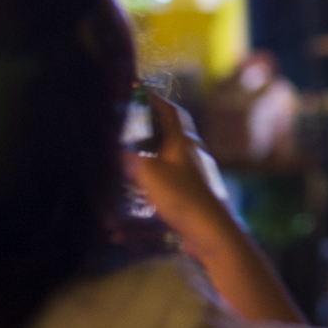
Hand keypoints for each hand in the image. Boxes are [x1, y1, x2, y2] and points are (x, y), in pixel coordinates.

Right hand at [124, 93, 237, 251]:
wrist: (213, 235)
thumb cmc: (184, 198)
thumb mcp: (150, 173)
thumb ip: (130, 159)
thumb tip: (117, 151)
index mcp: (183, 143)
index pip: (171, 112)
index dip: (154, 100)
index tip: (136, 93)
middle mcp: (190, 157)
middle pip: (166, 139)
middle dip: (142, 138)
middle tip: (119, 139)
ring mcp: (191, 180)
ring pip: (160, 172)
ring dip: (137, 178)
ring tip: (115, 184)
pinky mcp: (189, 203)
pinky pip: (159, 202)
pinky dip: (138, 213)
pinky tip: (119, 231)